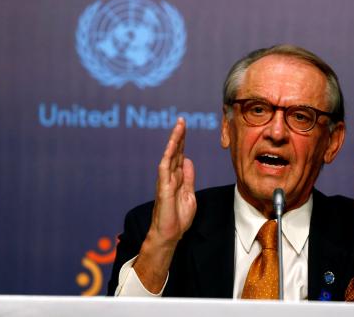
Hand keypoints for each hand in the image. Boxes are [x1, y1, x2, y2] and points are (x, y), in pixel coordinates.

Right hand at [134, 117, 196, 292]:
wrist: (170, 234)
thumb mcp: (189, 193)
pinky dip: (168, 155)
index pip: (180, 155)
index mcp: (177, 177)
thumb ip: (188, 177)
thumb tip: (188, 160)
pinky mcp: (163, 188)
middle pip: (175, 152)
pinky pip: (165, 168)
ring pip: (169, 156)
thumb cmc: (178, 217)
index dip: (183, 141)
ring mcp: (166, 181)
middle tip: (181, 120)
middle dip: (178, 136)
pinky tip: (172, 145)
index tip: (185, 127)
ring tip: (178, 126)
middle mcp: (170, 176)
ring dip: (174, 141)